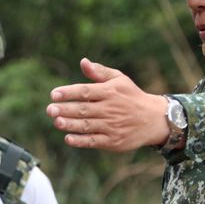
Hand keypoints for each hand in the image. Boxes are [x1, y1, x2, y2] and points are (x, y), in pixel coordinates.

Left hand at [46, 58, 170, 150]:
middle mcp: (110, 109)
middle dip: (66, 109)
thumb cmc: (131, 96)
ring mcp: (112, 126)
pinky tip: (68, 138)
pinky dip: (81, 141)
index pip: (86, 91)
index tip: (53, 94)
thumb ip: (99, 72)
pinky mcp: (113, 141)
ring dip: (70, 124)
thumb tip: (83, 61)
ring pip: (87, 125)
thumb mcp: (120, 80)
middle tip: (50, 109)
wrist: (155, 119)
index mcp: (110, 92)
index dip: (69, 93)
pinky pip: (94, 141)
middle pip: (84, 109)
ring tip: (56, 121)